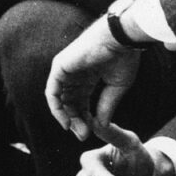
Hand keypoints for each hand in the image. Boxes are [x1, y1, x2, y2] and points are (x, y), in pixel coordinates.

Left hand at [45, 17, 142, 141]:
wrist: (121, 39)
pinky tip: (65, 121)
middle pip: (70, 103)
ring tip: (78, 131)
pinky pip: (52, 92)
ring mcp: (66, 70)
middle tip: (83, 135)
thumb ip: (106, 106)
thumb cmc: (124, 57)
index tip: (91, 132)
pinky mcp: (59, 67)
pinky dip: (56, 108)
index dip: (85, 118)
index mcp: (88, 77)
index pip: (81, 102)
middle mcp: (75, 74)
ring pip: (60, 100)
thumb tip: (101, 126)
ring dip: (67, 118)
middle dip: (76, 121)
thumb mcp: (117, 87)